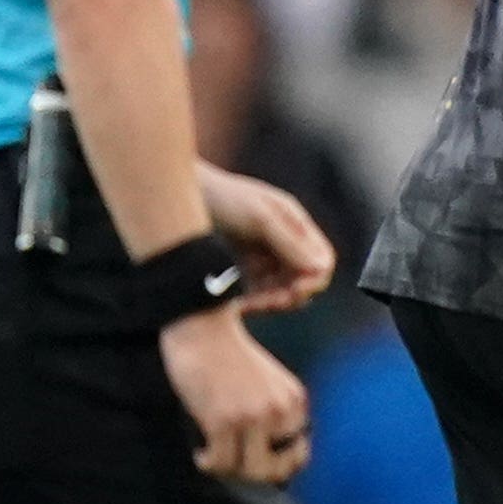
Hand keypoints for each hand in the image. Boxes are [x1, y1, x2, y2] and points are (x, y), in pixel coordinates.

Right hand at [162, 307, 311, 483]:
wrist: (202, 329)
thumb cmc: (228, 356)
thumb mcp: (269, 383)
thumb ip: (276, 413)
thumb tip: (273, 460)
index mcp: (294, 401)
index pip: (297, 454)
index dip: (275, 466)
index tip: (255, 463)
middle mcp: (279, 411)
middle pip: (275, 469)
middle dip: (252, 475)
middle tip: (233, 465)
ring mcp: (252, 417)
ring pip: (249, 471)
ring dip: (229, 471)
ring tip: (215, 458)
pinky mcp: (223, 420)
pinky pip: (220, 463)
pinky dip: (208, 463)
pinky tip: (202, 453)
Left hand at [199, 162, 334, 313]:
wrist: (181, 196)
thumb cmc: (222, 197)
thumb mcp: (258, 217)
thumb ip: (290, 242)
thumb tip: (321, 268)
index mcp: (295, 225)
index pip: (321, 262)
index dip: (314, 281)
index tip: (294, 291)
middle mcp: (284, 242)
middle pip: (302, 283)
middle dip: (287, 297)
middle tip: (262, 304)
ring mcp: (264, 257)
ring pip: (280, 293)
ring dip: (267, 304)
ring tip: (244, 306)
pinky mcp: (244, 270)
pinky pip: (258, 295)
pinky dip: (251, 304)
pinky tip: (234, 305)